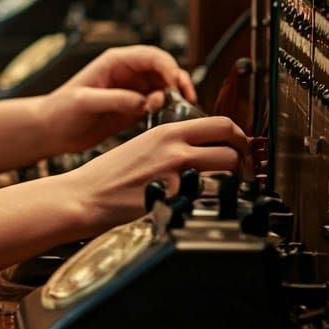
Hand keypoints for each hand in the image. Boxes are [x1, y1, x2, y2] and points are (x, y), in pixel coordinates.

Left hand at [38, 44, 195, 152]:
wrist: (50, 131)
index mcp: (115, 62)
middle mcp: (127, 74)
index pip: (151, 56)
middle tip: (187, 98)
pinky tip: (169, 120)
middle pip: (164, 69)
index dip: (168, 66)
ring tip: (177, 111)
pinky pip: (159, 106)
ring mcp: (133, 91)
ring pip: (165, 88)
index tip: (176, 83)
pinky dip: (169, 111)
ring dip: (176, 97)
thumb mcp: (85, 102)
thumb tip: (145, 102)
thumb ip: (115, 100)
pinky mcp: (134, 110)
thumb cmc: (60, 110)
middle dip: (178, 80)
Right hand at [62, 116, 249, 234]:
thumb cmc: (108, 176)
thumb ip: (173, 144)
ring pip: (228, 169)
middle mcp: (175, 147)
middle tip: (241, 172)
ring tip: (226, 189)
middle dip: (243, 159)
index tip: (239, 148)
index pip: (221, 123)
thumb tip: (201, 149)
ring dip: (233, 180)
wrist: (85, 195)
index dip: (239, 137)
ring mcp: (175, 172)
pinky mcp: (173, 196)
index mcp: (167, 131)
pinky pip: (209, 195)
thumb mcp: (142, 145)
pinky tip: (206, 205)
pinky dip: (214, 201)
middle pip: (232, 144)